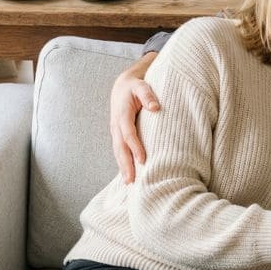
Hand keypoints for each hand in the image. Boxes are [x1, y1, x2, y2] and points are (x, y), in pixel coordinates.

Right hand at [109, 54, 158, 183]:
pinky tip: (128, 175)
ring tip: (129, 183)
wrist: (121, 87)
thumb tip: (155, 107)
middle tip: (131, 181)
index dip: (135, 147)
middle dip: (125, 164)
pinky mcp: (117, 136)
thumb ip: (148, 95)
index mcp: (122, 114)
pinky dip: (122, 163)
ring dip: (122, 167)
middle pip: (120, 147)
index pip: (128, 134)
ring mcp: (115, 131)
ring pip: (118, 152)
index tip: (143, 160)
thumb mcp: (141, 86)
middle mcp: (116, 125)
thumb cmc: (135, 87)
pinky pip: (119, 151)